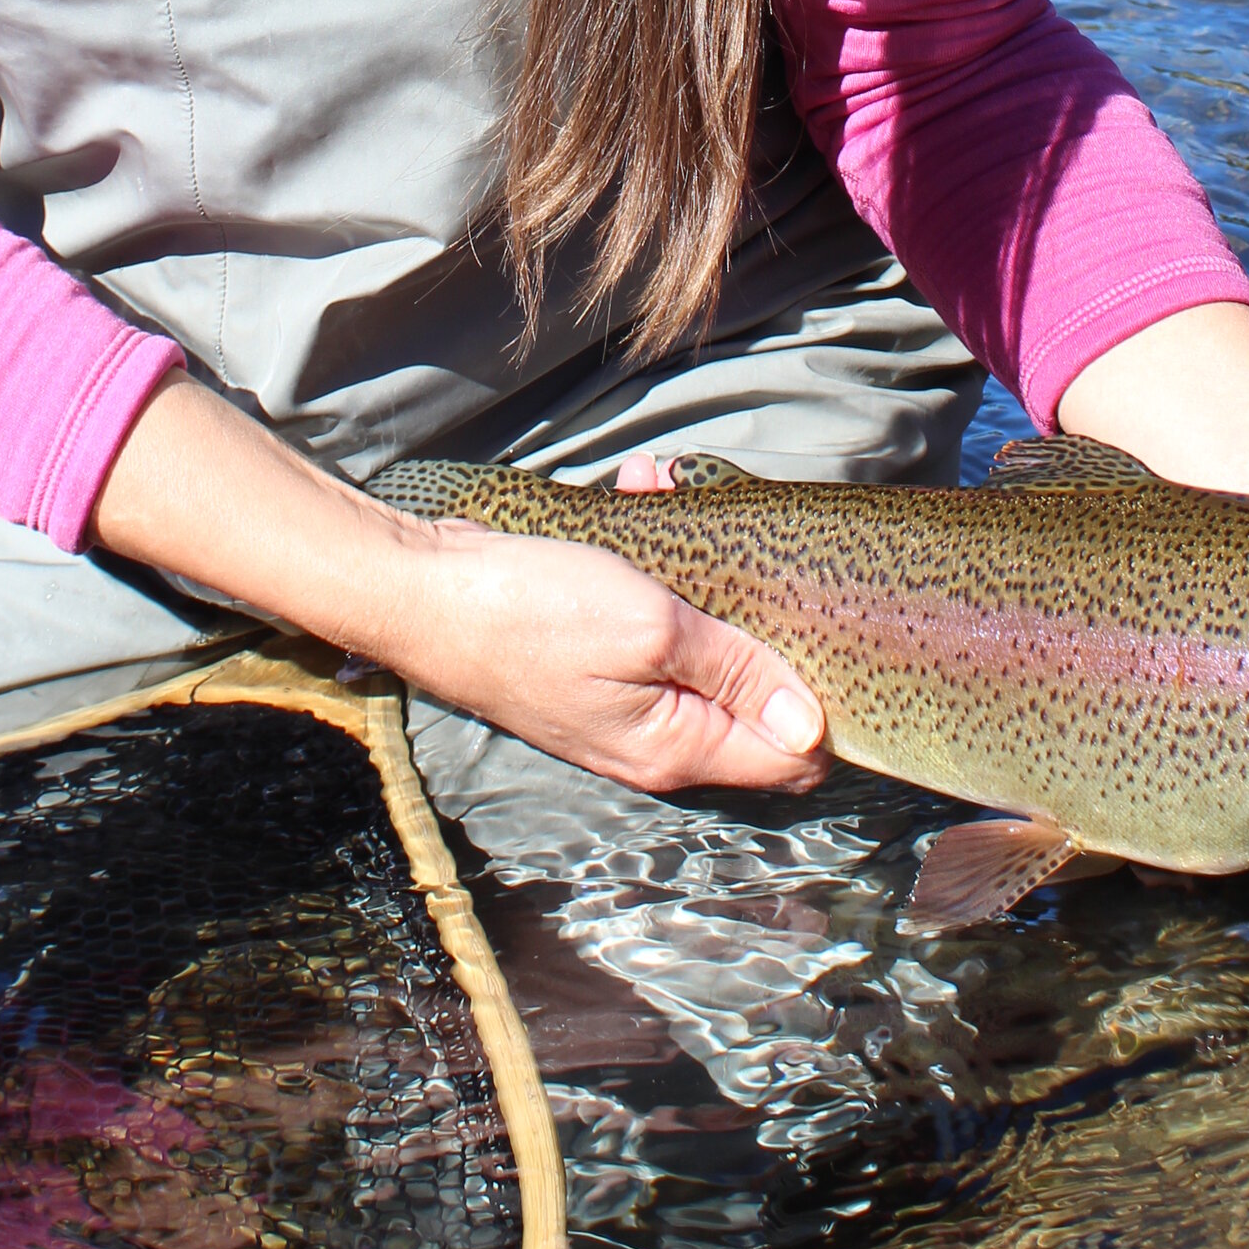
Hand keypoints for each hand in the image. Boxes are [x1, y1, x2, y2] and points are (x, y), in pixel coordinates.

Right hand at [405, 520, 827, 796]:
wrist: (425, 592)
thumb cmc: (532, 613)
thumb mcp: (652, 630)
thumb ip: (738, 673)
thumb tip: (811, 726)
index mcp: (678, 750)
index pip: (791, 759)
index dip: (821, 699)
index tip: (822, 625)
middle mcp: (656, 742)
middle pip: (752, 694)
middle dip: (756, 613)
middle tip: (738, 540)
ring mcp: (623, 706)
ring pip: (701, 642)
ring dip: (699, 573)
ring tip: (664, 489)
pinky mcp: (594, 667)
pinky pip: (652, 622)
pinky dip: (653, 565)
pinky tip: (634, 495)